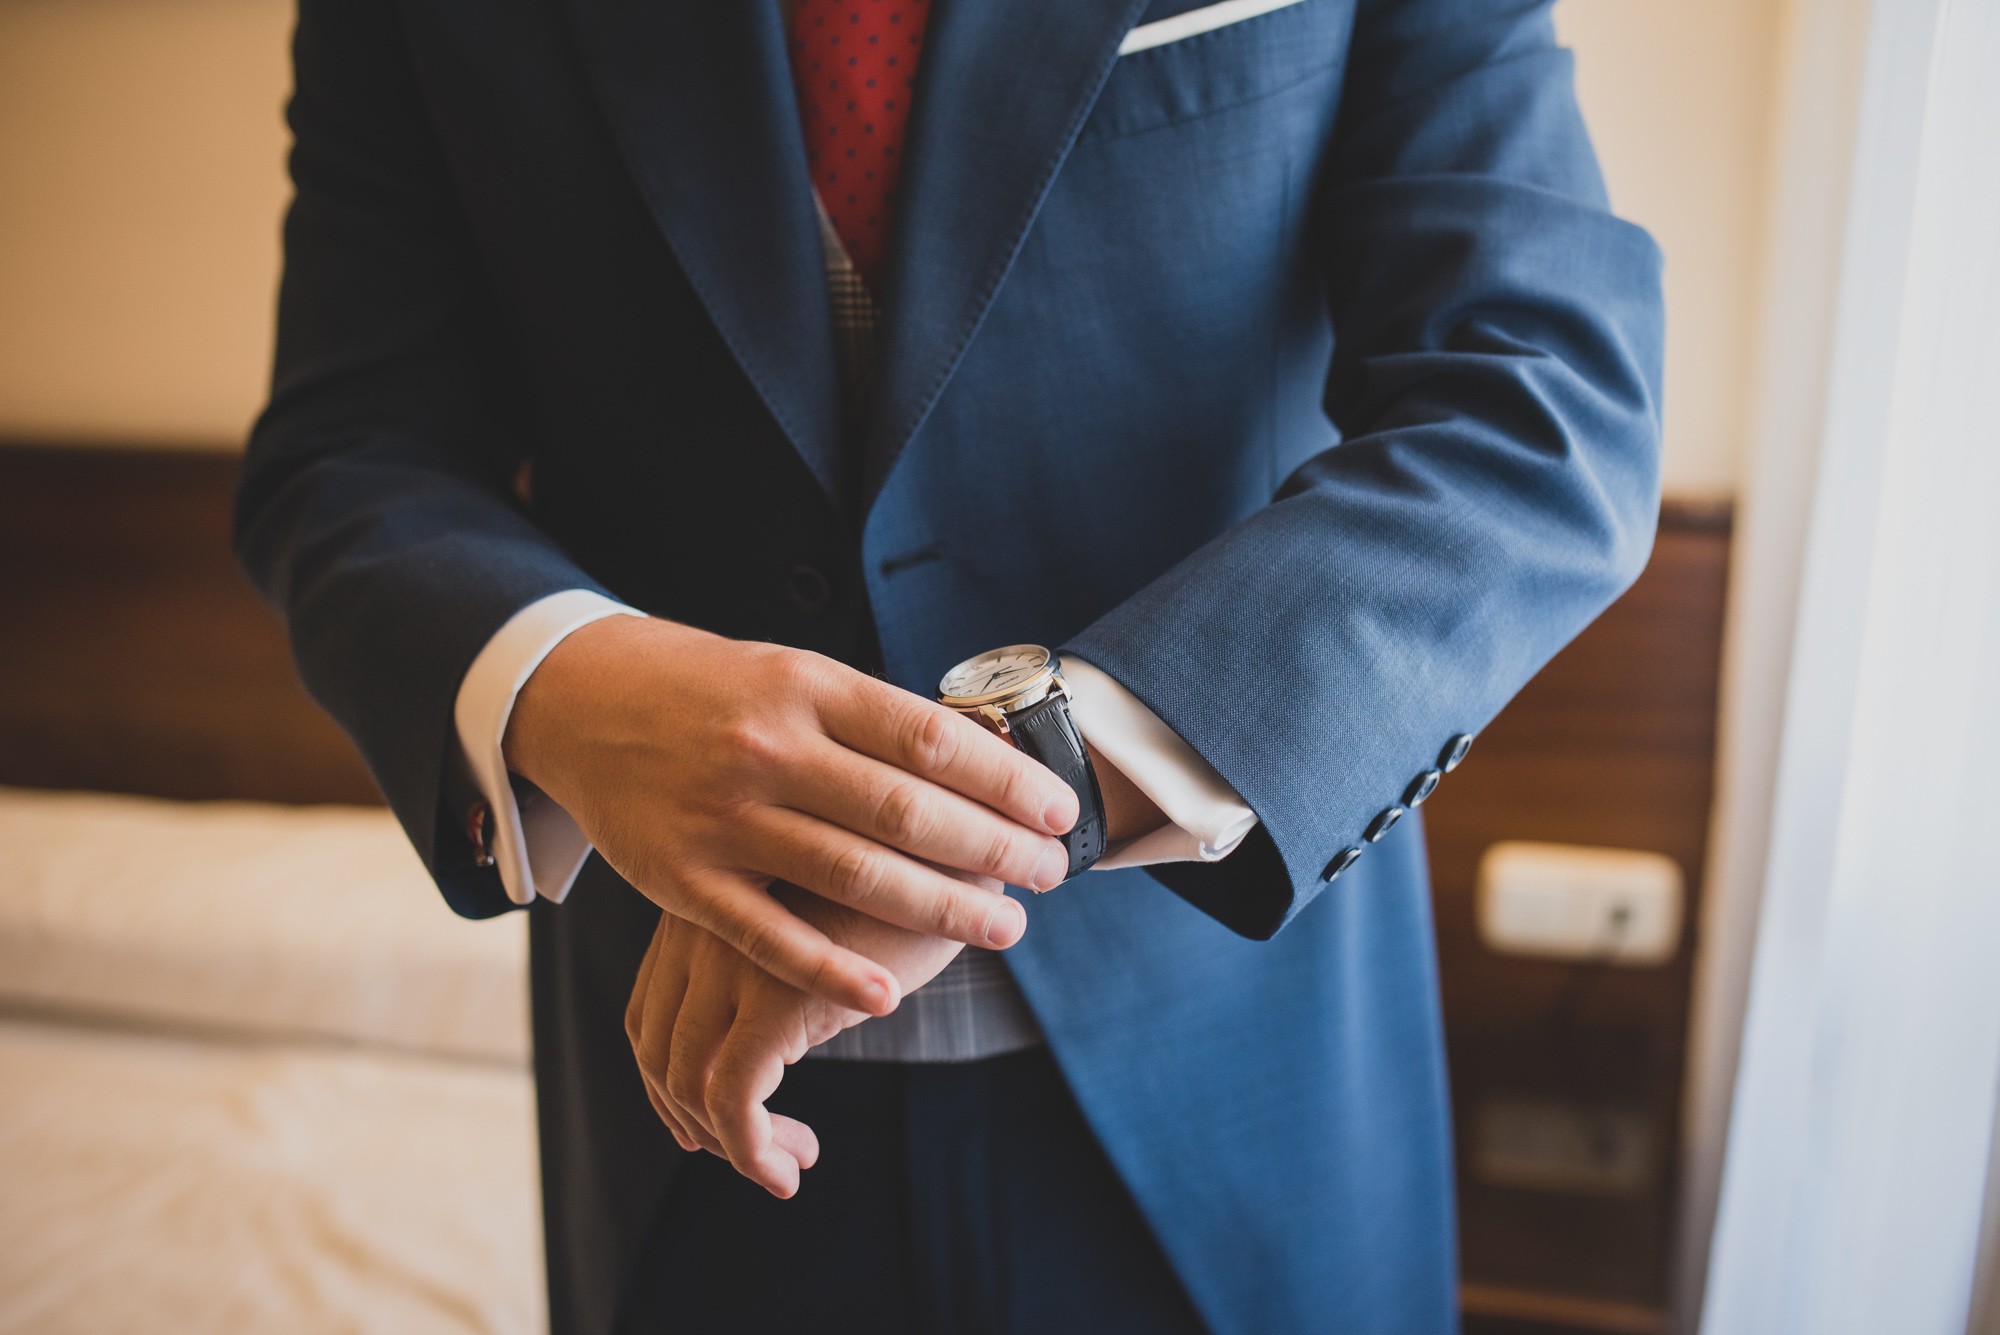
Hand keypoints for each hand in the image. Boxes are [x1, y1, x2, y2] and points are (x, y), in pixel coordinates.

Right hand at [505, 615, 1077, 1015]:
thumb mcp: (795, 675)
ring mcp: (723, 815)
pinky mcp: (682, 878)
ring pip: (851, 874)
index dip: (1005, 780)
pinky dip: (831, 969)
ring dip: (941, 909)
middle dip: (993, 848)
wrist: (586, 697)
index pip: (930, 739)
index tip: (1059, 811)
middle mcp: (769, 747)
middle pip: (906, 809)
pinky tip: (888, 995)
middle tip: (1049, 875)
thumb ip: (873, 720)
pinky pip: (768, 934)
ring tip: (1004, 928)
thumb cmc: (717, 691)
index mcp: (808, 687)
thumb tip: (986, 755)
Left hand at [625, 878, 977, 1195]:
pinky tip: (793, 1169)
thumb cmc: (905, 879)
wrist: (961, 845)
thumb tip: (774, 1058)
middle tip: (753, 1154)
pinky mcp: (772, 999)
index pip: (651, 1012)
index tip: (708, 1124)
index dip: (668, 1080)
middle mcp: (701, 930)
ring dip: (731, 1147)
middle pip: (658, 1050)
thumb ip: (782, 968)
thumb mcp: (820, 920)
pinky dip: (753, 1152)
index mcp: (707, 905)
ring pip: (689, 1085)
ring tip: (790, 1165)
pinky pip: (734, 1101)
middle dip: (692, 1120)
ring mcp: (730, 963)